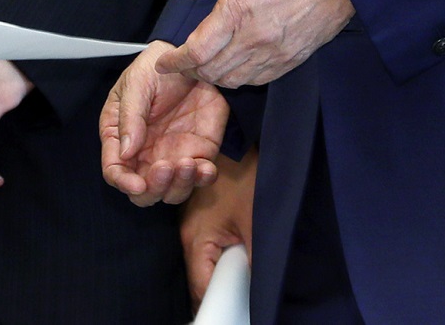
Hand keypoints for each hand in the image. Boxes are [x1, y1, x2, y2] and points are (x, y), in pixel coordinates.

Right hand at [100, 41, 230, 205]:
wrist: (193, 59)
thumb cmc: (157, 68)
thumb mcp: (138, 84)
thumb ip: (131, 116)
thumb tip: (126, 153)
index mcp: (121, 136)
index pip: (115, 170)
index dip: (124, 182)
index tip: (138, 184)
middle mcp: (145, 153)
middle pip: (144, 192)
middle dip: (155, 188)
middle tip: (167, 167)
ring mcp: (172, 156)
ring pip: (172, 192)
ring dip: (179, 186)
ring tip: (189, 162)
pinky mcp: (199, 153)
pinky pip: (200, 178)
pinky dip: (203, 179)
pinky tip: (205, 167)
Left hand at [159, 0, 353, 87]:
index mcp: (239, 9)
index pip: (197, 51)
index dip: (176, 61)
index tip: (164, 62)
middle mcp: (256, 37)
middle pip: (212, 71)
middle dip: (190, 71)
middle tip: (181, 63)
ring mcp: (277, 51)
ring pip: (235, 80)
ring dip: (214, 77)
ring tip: (205, 65)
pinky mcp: (295, 57)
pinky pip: (260, 79)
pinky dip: (241, 78)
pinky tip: (236, 66)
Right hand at [183, 149, 255, 302]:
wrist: (239, 140)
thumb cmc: (246, 177)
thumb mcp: (255, 223)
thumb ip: (255, 263)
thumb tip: (259, 293)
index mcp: (194, 239)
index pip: (201, 288)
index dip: (220, 300)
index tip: (240, 304)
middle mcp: (186, 234)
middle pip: (199, 278)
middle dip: (220, 288)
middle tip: (245, 290)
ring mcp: (191, 224)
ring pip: (203, 263)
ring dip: (222, 271)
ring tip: (245, 272)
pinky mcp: (200, 217)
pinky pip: (208, 247)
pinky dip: (223, 256)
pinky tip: (241, 254)